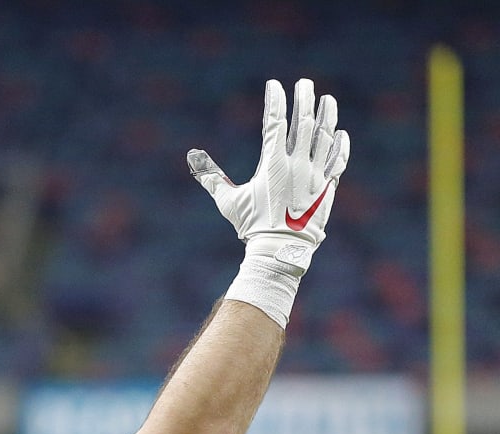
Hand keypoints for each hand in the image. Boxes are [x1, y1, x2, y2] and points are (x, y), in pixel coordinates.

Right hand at [188, 79, 349, 276]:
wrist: (280, 250)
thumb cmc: (252, 226)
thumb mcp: (229, 202)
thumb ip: (211, 178)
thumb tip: (192, 157)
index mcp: (273, 165)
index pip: (274, 123)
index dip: (274, 101)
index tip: (274, 85)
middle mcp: (297, 165)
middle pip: (303, 123)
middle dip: (304, 99)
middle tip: (304, 83)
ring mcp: (315, 175)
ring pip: (324, 137)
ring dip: (327, 115)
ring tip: (327, 99)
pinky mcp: (327, 187)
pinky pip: (338, 161)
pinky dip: (340, 146)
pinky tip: (341, 134)